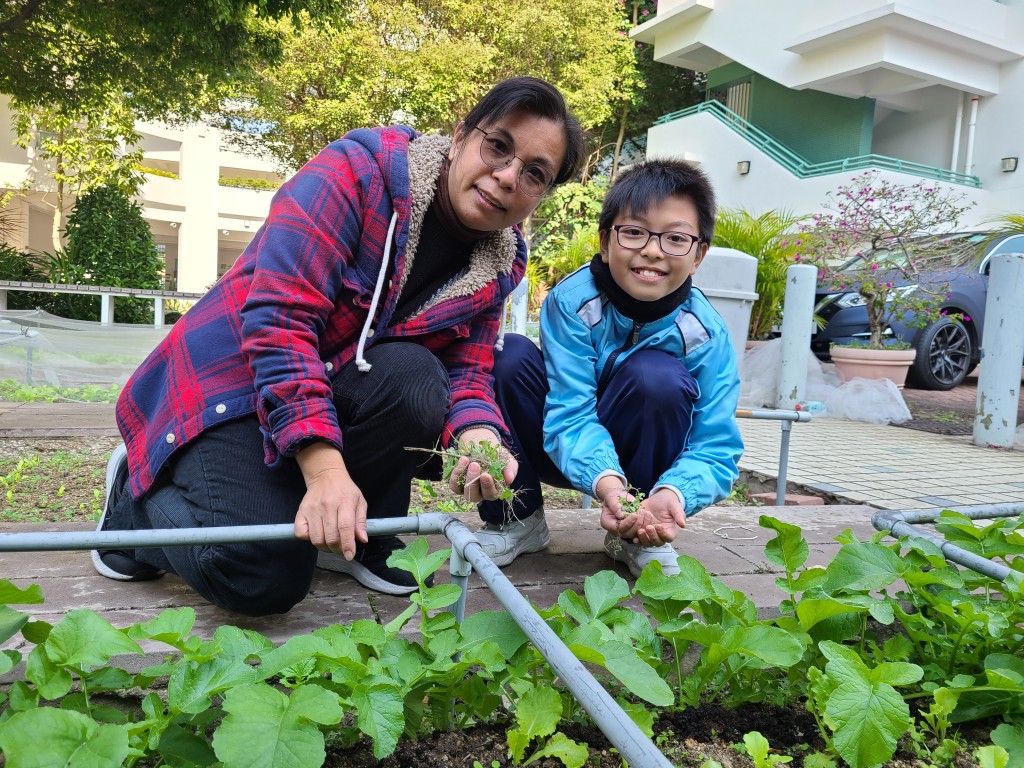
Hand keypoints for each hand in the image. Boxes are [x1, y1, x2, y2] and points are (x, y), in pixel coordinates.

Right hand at [294, 443, 367, 558]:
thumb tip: (362, 539)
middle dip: (337, 549)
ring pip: (316, 539)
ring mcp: (312, 509)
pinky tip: (317, 534)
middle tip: (341, 548)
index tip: (349, 555)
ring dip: (324, 547)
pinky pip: (301, 533)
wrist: (325, 476)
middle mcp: (327, 505)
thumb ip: (361, 521)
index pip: (345, 527)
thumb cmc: (345, 490)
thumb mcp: (359, 501)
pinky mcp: (301, 511)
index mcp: (345, 502)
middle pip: (330, 537)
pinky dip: (308, 539)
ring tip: (330, 542)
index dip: (347, 545)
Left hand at [447, 427, 518, 502]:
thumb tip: (509, 479)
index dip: (488, 486)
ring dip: (464, 477)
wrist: (484, 447)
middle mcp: (480, 493)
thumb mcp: (508, 461)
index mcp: (494, 491)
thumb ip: (511, 469)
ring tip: (467, 460)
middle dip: (473, 481)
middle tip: (475, 465)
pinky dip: (456, 473)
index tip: (486, 474)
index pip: (491, 494)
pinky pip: (454, 484)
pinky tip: (463, 460)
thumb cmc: (498, 458)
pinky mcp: (457, 484)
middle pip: (474, 496)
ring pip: (463, 491)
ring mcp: (468, 489)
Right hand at [597, 478, 643, 535]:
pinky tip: (649, 515)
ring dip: (642, 524)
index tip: (634, 515)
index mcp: (607, 523)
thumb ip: (615, 506)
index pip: (617, 528)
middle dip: (636, 524)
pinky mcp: (633, 529)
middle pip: (627, 533)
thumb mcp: (611, 498)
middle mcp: (616, 530)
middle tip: (641, 513)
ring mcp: (625, 530)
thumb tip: (621, 515)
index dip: (627, 523)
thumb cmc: (613, 497)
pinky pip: (640, 530)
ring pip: (635, 533)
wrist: (618, 498)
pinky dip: (646, 524)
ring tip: (646, 513)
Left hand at [636, 488, 686, 545]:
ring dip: (643, 538)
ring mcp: (650, 535)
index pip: (668, 538)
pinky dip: (636, 538)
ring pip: (647, 543)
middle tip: (649, 527)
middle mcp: (660, 536)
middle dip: (652, 536)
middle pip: (657, 542)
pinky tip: (633, 536)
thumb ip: (679, 514)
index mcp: (670, 531)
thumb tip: (683, 524)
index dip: (663, 534)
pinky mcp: (641, 532)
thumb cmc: (668, 503)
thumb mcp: (674, 506)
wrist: (656, 499)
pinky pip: (638, 539)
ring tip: (640, 529)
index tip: (659, 526)